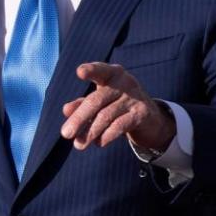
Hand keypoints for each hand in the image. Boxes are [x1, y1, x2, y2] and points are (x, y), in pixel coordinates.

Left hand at [60, 62, 175, 151]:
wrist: (150, 118)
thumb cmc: (117, 104)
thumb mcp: (100, 102)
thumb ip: (81, 104)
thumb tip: (66, 110)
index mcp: (111, 74)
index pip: (100, 70)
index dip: (90, 70)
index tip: (80, 72)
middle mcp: (123, 83)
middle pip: (96, 101)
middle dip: (79, 118)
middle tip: (65, 134)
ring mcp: (134, 97)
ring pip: (106, 116)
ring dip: (90, 132)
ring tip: (79, 145)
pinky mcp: (141, 113)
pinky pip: (120, 125)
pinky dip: (106, 135)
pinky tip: (98, 143)